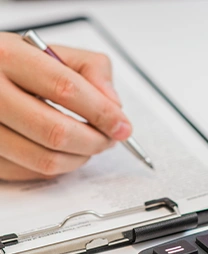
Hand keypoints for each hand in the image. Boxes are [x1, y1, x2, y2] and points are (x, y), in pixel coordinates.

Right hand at [0, 32, 131, 180]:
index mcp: (9, 58)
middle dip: (96, 141)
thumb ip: (91, 69)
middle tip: (109, 139)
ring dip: (81, 158)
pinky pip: (34, 173)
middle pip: (57, 132)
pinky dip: (61, 166)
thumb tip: (114, 105)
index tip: (122, 126)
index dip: (102, 112)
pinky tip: (67, 152)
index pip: (66, 89)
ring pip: (46, 160)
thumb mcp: (53, 52)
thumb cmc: (20, 67)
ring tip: (91, 145)